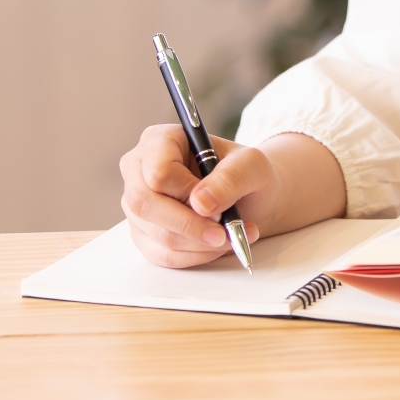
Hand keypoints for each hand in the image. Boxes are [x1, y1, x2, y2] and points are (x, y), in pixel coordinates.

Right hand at [118, 126, 346, 267]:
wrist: (259, 196)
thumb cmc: (256, 173)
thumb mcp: (255, 165)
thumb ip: (231, 176)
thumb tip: (201, 202)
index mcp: (159, 140)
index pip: (150, 168)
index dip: (178, 192)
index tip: (210, 208)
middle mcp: (139, 170)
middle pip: (140, 205)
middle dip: (184, 227)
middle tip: (224, 238)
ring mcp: (140, 206)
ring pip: (150, 235)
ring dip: (194, 246)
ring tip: (233, 239)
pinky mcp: (148, 235)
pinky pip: (159, 256)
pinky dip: (192, 259)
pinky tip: (221, 248)